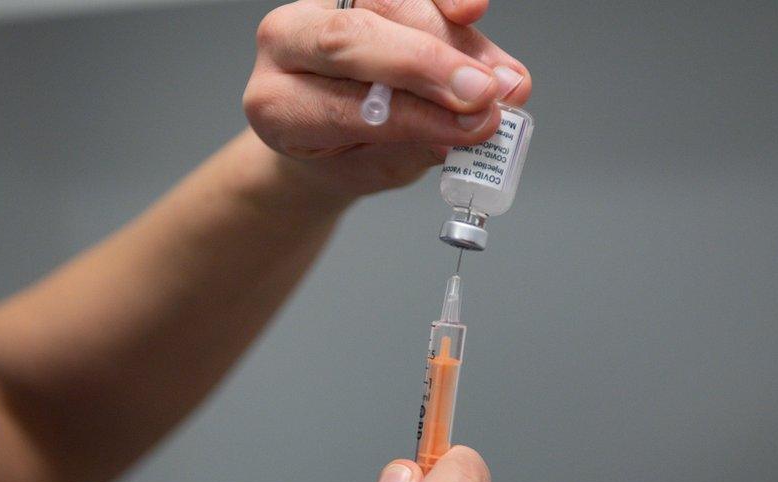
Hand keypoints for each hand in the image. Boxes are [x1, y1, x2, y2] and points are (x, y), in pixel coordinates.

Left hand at [243, 0, 531, 197]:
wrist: (319, 133)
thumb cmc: (341, 150)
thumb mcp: (372, 168)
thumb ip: (414, 146)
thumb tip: (472, 125)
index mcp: (276, 105)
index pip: (343, 104)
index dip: (416, 114)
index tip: (471, 126)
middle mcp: (285, 44)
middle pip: (353, 36)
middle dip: (430, 63)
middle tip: (485, 92)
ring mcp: (317, 6)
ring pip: (388, 3)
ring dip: (453, 41)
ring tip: (501, 80)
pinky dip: (444, 0)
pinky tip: (471, 13)